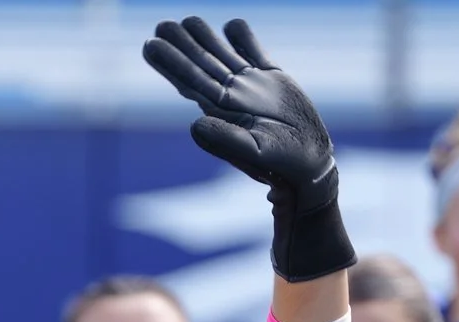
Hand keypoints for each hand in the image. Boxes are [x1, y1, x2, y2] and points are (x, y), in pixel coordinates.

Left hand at [143, 18, 352, 281]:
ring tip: (188, 20)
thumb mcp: (253, 151)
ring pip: (223, 55)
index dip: (170, 64)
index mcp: (221, 111)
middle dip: (181, 45)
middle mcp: (231, 96)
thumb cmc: (279, 162)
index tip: (150, 46)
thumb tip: (194, 124)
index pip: (190, 83)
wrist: (309, 161)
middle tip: (161, 25)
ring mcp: (251, 85)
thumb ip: (224, 138)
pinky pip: (254, 52)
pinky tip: (232, 26)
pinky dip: (245, 38)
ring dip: (205, 38)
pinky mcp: (272, 78)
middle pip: (201, 64)